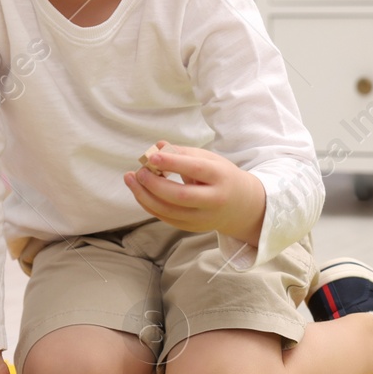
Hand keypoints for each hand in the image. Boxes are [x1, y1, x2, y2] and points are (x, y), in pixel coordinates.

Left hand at [123, 141, 266, 244]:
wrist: (242, 205)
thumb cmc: (221, 176)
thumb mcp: (209, 159)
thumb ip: (183, 153)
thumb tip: (157, 146)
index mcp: (221, 177)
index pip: (196, 169)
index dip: (173, 163)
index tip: (151, 156)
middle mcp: (213, 200)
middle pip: (180, 196)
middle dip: (154, 183)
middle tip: (139, 171)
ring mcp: (203, 218)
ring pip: (169, 211)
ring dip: (145, 195)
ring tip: (131, 179)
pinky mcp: (192, 227)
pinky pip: (165, 217)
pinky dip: (149, 204)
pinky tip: (139, 191)